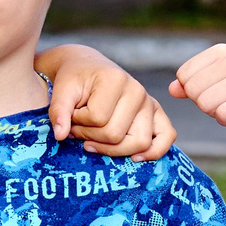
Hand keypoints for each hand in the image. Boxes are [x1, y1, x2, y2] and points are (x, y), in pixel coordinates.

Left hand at [44, 48, 175, 158]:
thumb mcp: (61, 91)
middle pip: (116, 135)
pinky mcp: (156, 113)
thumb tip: (61, 136)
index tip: (71, 115)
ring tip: (94, 139)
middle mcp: (138, 91)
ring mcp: (149, 102)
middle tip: (78, 128)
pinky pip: (167, 136)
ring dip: (111, 148)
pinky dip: (154, 151)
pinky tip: (135, 158)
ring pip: (138, 142)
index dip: (78, 123)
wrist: (86, 67)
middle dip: (90, 137)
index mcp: (115, 80)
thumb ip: (58, 111)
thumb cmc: (74, 80)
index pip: (98, 119)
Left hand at [172, 45, 225, 139]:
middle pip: (192, 91)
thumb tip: (172, 89)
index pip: (183, 75)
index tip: (217, 90)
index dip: (195, 90)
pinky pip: (221, 115)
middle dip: (205, 103)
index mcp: (221, 51)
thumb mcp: (220, 80)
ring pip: (205, 104)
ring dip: (216, 112)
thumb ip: (193, 83)